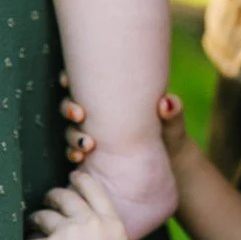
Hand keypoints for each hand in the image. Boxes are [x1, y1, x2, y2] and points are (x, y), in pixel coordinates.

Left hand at [25, 172, 130, 239]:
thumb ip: (101, 234)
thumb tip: (81, 224)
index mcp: (112, 223)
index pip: (95, 190)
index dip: (82, 180)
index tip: (74, 176)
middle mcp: (92, 221)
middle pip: (66, 196)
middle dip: (53, 196)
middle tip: (47, 200)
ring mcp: (70, 232)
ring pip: (44, 216)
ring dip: (34, 220)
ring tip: (30, 225)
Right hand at [58, 74, 189, 165]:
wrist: (170, 160)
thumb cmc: (170, 133)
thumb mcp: (172, 122)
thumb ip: (173, 113)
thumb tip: (166, 102)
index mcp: (115, 97)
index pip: (86, 83)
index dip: (69, 79)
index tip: (67, 82)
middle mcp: (99, 113)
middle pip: (70, 105)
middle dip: (69, 108)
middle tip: (79, 114)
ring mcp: (94, 132)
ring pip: (70, 129)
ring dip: (73, 135)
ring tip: (87, 145)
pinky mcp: (93, 153)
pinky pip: (74, 151)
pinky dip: (73, 153)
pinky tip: (79, 158)